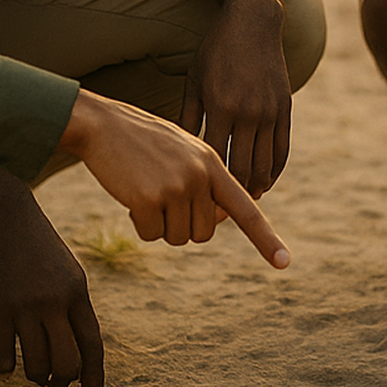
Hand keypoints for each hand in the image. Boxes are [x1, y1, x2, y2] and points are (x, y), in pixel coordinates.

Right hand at [0, 194, 103, 386]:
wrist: (3, 213)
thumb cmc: (35, 246)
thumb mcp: (66, 272)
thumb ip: (71, 308)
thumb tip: (69, 354)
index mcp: (78, 291)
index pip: (93, 344)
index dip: (95, 375)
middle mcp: (56, 301)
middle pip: (67, 362)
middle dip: (62, 381)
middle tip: (53, 385)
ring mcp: (25, 305)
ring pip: (36, 365)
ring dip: (34, 376)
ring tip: (29, 371)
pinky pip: (4, 357)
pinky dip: (5, 367)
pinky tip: (4, 363)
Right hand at [61, 90, 290, 264]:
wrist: (102, 124)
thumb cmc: (143, 141)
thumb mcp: (184, 153)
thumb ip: (205, 182)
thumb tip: (215, 222)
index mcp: (214, 164)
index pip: (246, 209)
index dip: (266, 239)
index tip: (284, 263)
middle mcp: (201, 176)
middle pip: (203, 234)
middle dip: (181, 226)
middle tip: (161, 199)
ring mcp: (176, 187)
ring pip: (177, 238)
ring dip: (160, 226)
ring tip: (146, 191)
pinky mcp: (149, 199)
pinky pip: (151, 235)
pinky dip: (139, 225)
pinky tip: (131, 197)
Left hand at [179, 0, 291, 197]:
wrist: (253, 21)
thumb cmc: (215, 52)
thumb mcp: (193, 81)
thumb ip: (188, 119)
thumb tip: (181, 157)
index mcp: (220, 106)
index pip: (216, 161)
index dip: (209, 188)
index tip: (199, 205)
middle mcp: (248, 112)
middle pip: (242, 169)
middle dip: (232, 197)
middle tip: (219, 214)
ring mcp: (270, 111)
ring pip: (265, 165)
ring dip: (254, 188)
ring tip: (241, 202)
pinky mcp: (286, 108)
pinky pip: (282, 150)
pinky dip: (273, 171)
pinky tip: (263, 182)